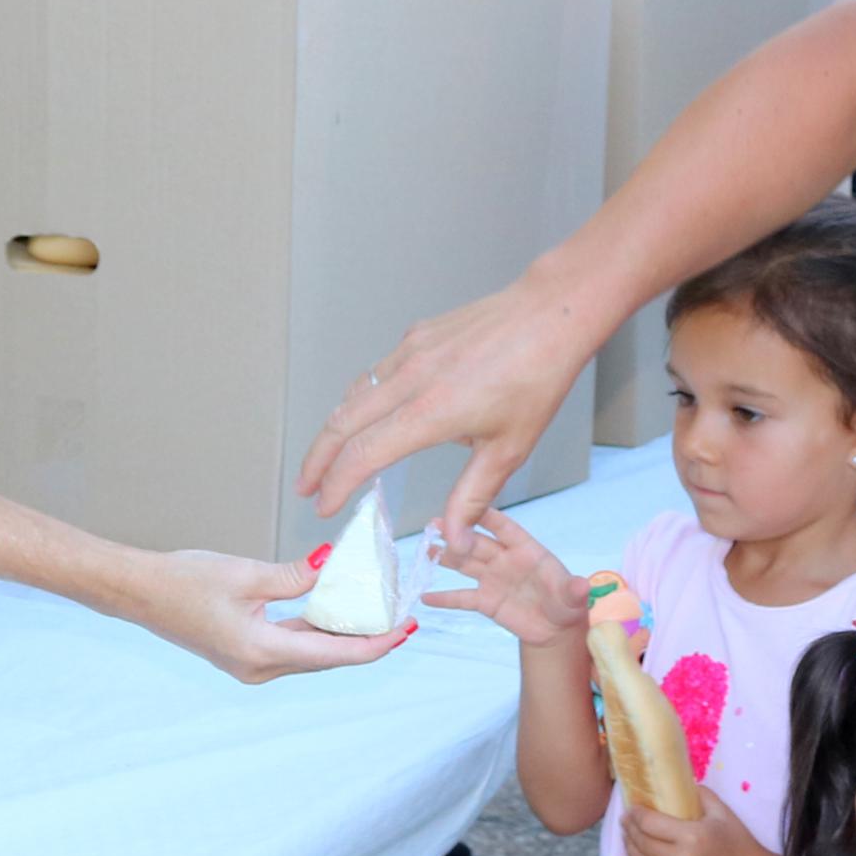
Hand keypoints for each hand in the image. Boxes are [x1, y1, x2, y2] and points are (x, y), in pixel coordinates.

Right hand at [128, 547, 415, 681]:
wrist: (138, 592)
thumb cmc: (183, 580)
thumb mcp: (245, 574)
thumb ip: (294, 575)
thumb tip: (333, 565)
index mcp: (261, 651)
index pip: (335, 653)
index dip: (376, 643)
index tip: (405, 628)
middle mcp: (259, 668)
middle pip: (328, 657)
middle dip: (367, 638)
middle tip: (401, 615)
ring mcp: (251, 664)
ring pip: (312, 653)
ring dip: (343, 634)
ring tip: (379, 612)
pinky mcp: (245, 654)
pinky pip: (293, 646)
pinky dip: (317, 630)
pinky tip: (338, 611)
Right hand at [301, 280, 598, 533]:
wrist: (550, 314)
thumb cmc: (537, 379)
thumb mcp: (509, 448)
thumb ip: (471, 497)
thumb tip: (451, 542)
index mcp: (431, 413)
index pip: (364, 454)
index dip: (337, 484)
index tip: (324, 507)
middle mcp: (411, 380)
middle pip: (341, 423)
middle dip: (317, 461)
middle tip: (305, 488)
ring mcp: (410, 352)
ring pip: (353, 395)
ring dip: (334, 429)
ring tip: (327, 457)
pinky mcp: (416, 336)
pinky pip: (376, 372)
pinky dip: (360, 398)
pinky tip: (366, 413)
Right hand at [424, 506, 591, 645]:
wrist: (555, 629)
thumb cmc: (567, 603)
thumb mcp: (573, 598)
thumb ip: (574, 590)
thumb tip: (583, 585)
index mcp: (527, 550)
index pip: (506, 529)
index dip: (489, 517)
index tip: (471, 505)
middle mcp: (505, 560)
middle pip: (478, 543)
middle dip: (458, 534)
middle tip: (436, 524)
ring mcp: (492, 579)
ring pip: (465, 564)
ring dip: (446, 557)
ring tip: (426, 549)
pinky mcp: (485, 601)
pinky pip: (462, 598)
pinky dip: (444, 599)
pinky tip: (425, 597)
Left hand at [619, 788, 775, 855]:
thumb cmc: (739, 846)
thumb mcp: (722, 813)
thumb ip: (698, 795)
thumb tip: (675, 784)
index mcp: (692, 838)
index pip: (649, 823)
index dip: (635, 814)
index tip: (631, 809)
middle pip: (640, 843)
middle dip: (629, 829)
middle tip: (626, 821)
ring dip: (631, 849)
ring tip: (630, 838)